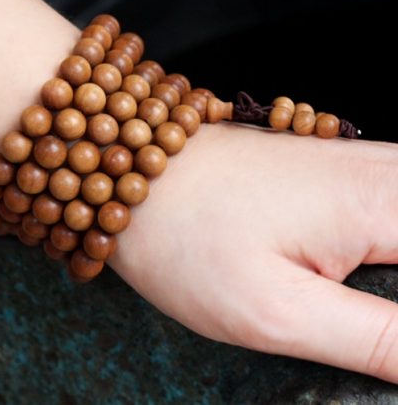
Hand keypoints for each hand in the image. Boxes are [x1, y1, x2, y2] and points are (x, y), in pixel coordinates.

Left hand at [107, 122, 397, 383]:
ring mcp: (360, 162)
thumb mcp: (277, 311)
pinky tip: (368, 286)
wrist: (130, 172)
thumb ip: (380, 340)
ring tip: (364, 315)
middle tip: (372, 333)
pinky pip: (393, 209)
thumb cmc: (186, 238)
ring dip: (394, 280)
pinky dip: (387, 253)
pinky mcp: (335, 170)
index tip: (383, 337)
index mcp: (383, 202)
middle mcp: (384, 169)